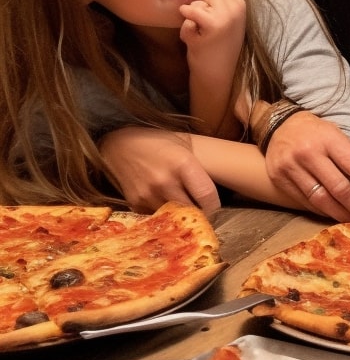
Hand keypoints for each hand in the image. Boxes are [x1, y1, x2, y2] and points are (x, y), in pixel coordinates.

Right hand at [98, 127, 220, 213]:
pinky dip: (162, 215)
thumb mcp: (184, 146)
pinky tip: (163, 204)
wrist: (119, 144)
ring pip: (174, 216)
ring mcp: (148, 194)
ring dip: (180, 215)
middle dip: (198, 213)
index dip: (214, 206)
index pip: (207, 197)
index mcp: (182, 164)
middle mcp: (165, 181)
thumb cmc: (158, 143)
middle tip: (200, 210)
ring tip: (181, 206)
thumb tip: (220, 186)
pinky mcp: (135, 203)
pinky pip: (156, 216)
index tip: (213, 206)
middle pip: (191, 210)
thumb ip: (199, 168)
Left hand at [179, 0, 245, 78]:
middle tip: (198, 24)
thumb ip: (213, 1)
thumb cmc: (215, 48)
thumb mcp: (221, 20)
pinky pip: (189, 11)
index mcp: (239, 3)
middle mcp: (236, 6)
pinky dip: (186, 26)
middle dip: (195, 3)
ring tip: (198, 33)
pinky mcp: (214, 24)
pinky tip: (195, 38)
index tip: (199, 11)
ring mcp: (227, 15)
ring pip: (195, 0)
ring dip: (190, 16)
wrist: (217, 76)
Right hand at [264, 111, 349, 221]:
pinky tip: (338, 215)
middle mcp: (308, 152)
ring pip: (322, 200)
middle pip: (340, 188)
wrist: (280, 125)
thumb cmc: (318, 133)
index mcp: (329, 138)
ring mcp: (291, 167)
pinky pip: (306, 203)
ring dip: (344, 215)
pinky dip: (325, 211)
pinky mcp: (279, 179)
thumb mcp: (341, 138)